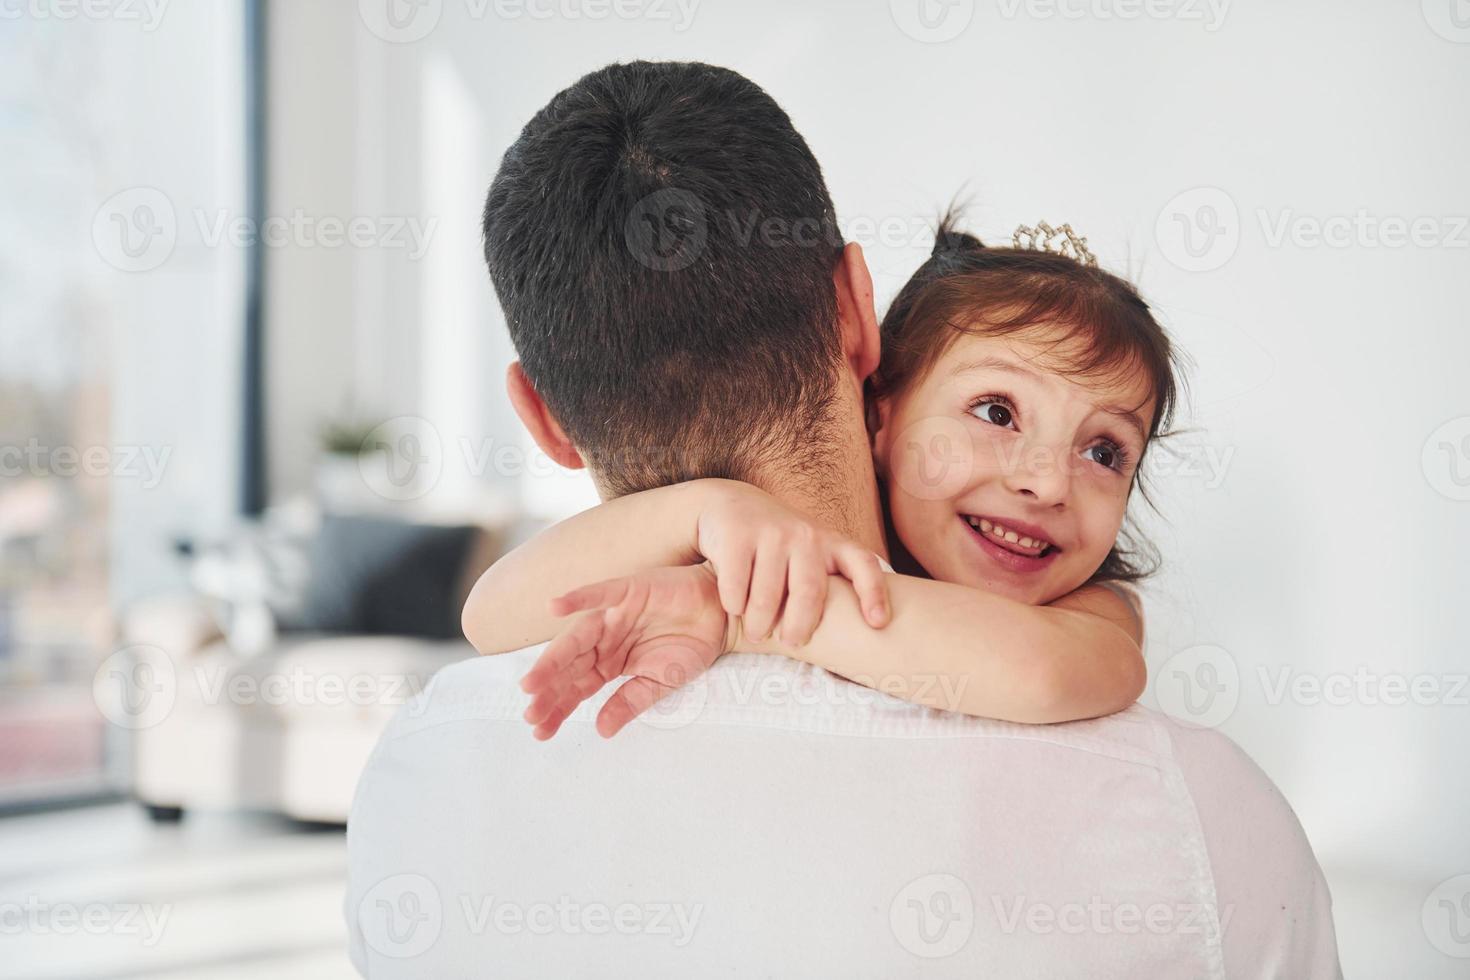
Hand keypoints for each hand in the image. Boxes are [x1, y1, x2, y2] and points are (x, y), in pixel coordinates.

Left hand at [520, 564, 730, 739]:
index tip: (539, 730)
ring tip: (532, 681)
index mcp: (609, 663)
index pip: (576, 688)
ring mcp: (613, 615)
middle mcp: (604, 640)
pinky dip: (578, 598)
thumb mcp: (660, 684)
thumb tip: (602, 730)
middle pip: (569, 667)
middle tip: (530, 713)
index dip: (558, 708)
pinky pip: (600, 594)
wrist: (722, 616)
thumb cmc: (690, 646)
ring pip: (576, 637)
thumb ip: (629, 703)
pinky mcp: (628, 591)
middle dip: (549, 690)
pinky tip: (555, 607)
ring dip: (553, 658)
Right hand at [695, 482, 889, 646]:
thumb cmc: (776, 544)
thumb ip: (828, 581)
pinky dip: (734, 605)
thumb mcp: (809, 553)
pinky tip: (733, 608)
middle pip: (809, 593)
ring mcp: (772, 532)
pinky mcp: (738, 535)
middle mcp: (805, 535)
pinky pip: (736, 587)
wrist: (727, 502)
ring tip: (757, 633)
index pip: (863, 564)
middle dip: (800, 626)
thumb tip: (861, 632)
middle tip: (792, 643)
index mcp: (830, 542)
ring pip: (768, 597)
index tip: (878, 623)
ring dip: (760, 623)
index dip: (874, 593)